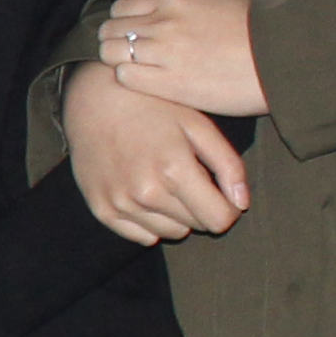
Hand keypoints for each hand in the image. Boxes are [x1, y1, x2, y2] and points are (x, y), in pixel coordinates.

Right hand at [66, 61, 248, 242]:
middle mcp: (145, 192)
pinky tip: (145, 193)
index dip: (227, 209)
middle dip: (200, 207)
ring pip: (169, 233)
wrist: (94, 100)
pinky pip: (141, 236)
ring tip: (165, 183)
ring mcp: (121, 203)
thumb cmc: (152, 108)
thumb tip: (241, 204)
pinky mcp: (102, 209)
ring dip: (176, 215)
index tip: (220, 193)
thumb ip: (228, 165)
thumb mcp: (198, 125)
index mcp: (174, 170)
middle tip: (188, 177)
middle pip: (195, 227)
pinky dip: (150, 222)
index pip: (218, 220)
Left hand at [100, 0, 264, 116]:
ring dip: (117, 58)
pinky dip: (127, 77)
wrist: (282, 62)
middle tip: (130, 50)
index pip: (121, 6)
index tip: (134, 31)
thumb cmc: (256, 26)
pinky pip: (124, 76)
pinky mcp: (168, 83)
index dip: (123, 20)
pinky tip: (145, 79)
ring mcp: (162, 53)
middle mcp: (162, 22)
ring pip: (110, 52)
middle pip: (110, 29)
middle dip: (115, 38)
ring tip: (136, 65)